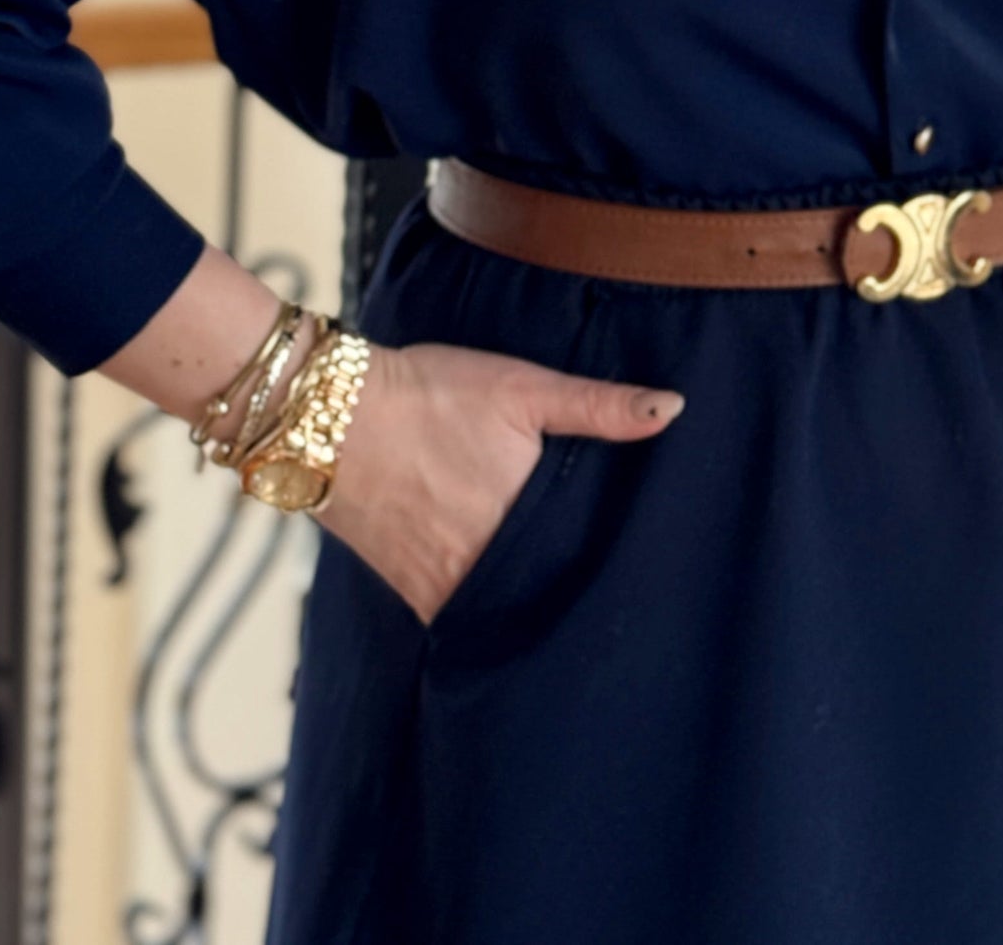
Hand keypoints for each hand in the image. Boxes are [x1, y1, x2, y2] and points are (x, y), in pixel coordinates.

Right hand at [309, 338, 685, 625]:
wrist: (329, 414)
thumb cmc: (429, 393)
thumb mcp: (521, 386)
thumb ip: (597, 405)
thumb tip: (673, 408)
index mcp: (524, 519)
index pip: (590, 568)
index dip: (620, 573)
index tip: (650, 579)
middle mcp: (486, 567)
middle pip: (550, 599)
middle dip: (579, 599)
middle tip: (616, 597)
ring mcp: (444, 585)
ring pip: (506, 615)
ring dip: (533, 609)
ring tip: (566, 600)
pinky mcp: (412, 590)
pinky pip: (461, 617)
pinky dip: (485, 611)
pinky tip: (505, 595)